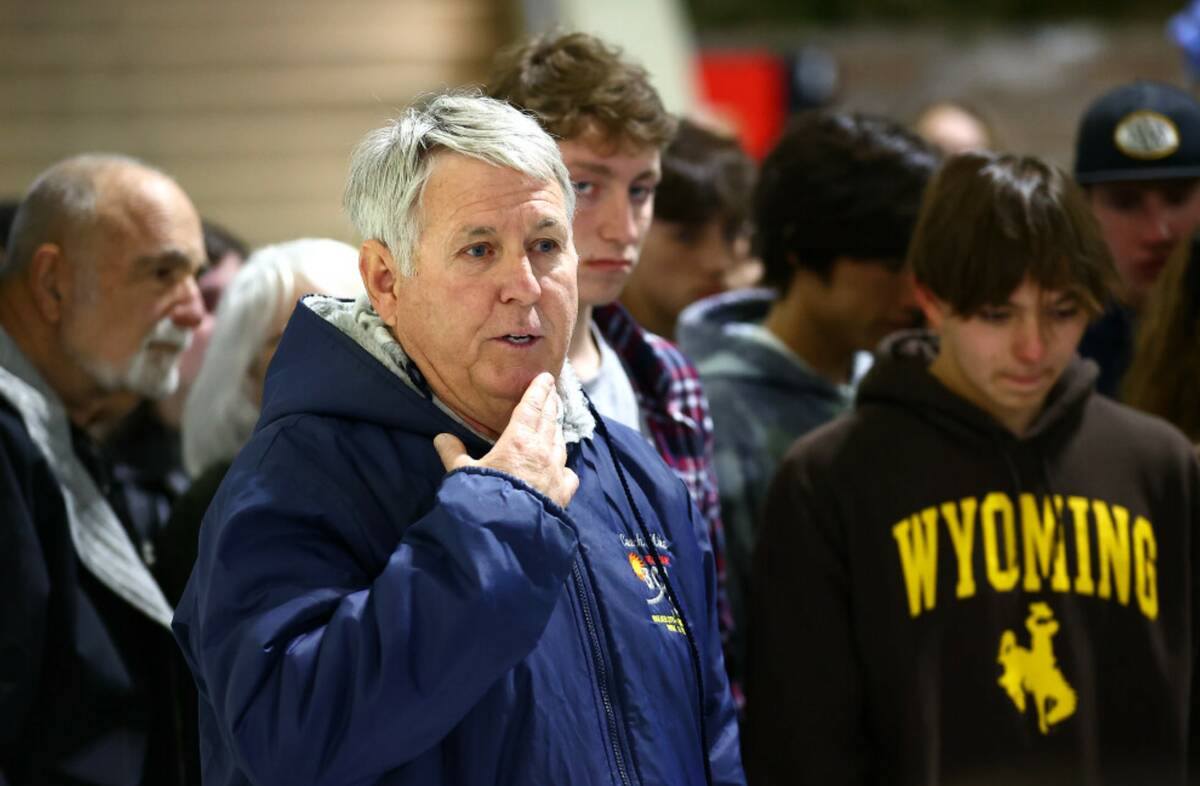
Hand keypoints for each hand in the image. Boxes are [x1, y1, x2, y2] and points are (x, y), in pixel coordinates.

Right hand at [434, 372, 578, 507]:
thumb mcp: (461, 474)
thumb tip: (442, 437)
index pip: (532, 407)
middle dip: (550, 404)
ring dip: (557, 429)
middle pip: (550, 420)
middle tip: (552, 392)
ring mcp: (556, 472)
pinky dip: (564, 464)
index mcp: (519, 440)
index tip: (546, 377)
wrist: (506, 532)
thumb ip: (453, 453)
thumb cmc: (482, 498)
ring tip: (554, 421)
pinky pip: (568, 471)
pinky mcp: (564, 492)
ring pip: (560, 442)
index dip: (538, 390)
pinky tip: (561, 465)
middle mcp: (542, 451)